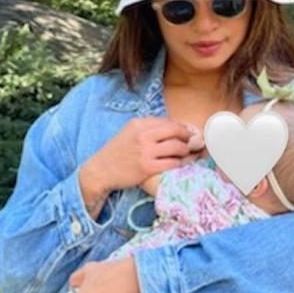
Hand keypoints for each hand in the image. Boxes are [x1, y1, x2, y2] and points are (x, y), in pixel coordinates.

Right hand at [79, 116, 195, 213]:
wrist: (101, 170)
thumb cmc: (117, 151)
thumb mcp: (129, 132)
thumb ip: (148, 127)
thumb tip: (174, 127)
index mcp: (139, 124)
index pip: (168, 121)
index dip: (182, 127)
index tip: (188, 133)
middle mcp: (143, 135)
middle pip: (176, 131)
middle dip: (188, 137)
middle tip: (192, 142)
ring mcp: (145, 152)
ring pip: (177, 147)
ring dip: (186, 151)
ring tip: (187, 154)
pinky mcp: (147, 168)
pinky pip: (172, 164)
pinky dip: (180, 163)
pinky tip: (181, 164)